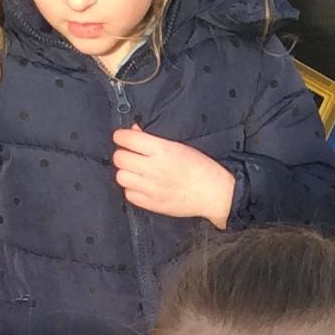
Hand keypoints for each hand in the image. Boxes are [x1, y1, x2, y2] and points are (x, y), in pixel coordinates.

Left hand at [113, 127, 236, 227]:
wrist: (214, 193)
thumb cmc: (200, 167)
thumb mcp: (178, 146)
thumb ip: (153, 139)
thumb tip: (133, 131)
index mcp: (162, 150)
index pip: (127, 139)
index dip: (121, 136)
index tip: (123, 138)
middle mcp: (153, 168)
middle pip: (119, 158)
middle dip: (123, 154)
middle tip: (132, 155)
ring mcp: (151, 188)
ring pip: (121, 177)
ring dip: (126, 172)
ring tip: (136, 172)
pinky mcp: (152, 204)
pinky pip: (129, 194)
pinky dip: (132, 189)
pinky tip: (142, 186)